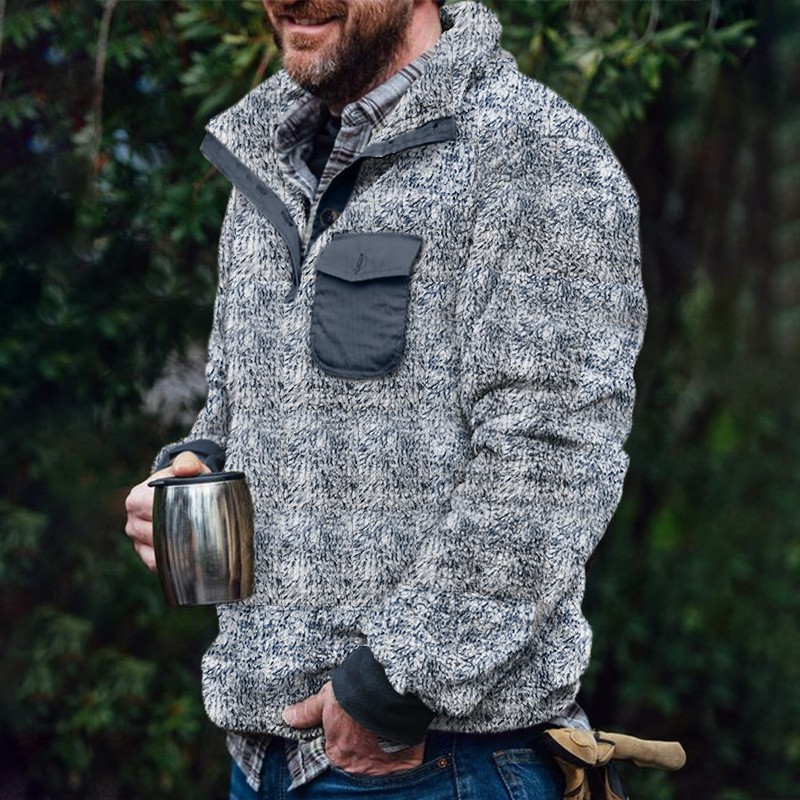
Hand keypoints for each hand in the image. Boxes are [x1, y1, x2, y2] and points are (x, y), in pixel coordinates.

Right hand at [124, 451, 210, 571]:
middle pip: (158, 535)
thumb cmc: (186, 479)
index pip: (157, 513)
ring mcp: (136, 539)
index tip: (201, 524)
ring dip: (178, 553)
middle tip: (207, 541)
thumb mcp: (190, 466)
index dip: (180, 519)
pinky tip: (190, 562)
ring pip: (157, 552)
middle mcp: (132, 521)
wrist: (180, 493)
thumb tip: (184, 469)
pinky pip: (156, 564)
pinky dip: (172, 565)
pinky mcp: (143, 553)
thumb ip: (188, 463)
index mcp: (137, 498)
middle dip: (182, 539)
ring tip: (201, 552)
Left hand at [283, 681, 424, 775]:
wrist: (386, 688)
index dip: (342, 744)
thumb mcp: (326, 699)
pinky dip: (404, 761)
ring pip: (380, 768)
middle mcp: (359, 767)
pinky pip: (404, 768)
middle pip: (358, 765)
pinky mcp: (406, 763)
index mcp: (338, 754)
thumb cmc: (353, 694)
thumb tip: (288, 717)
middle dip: (361, 754)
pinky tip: (403, 747)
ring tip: (384, 741)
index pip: (336, 756)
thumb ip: (308, 712)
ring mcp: (384, 767)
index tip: (349, 733)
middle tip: (366, 736)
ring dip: (381, 758)